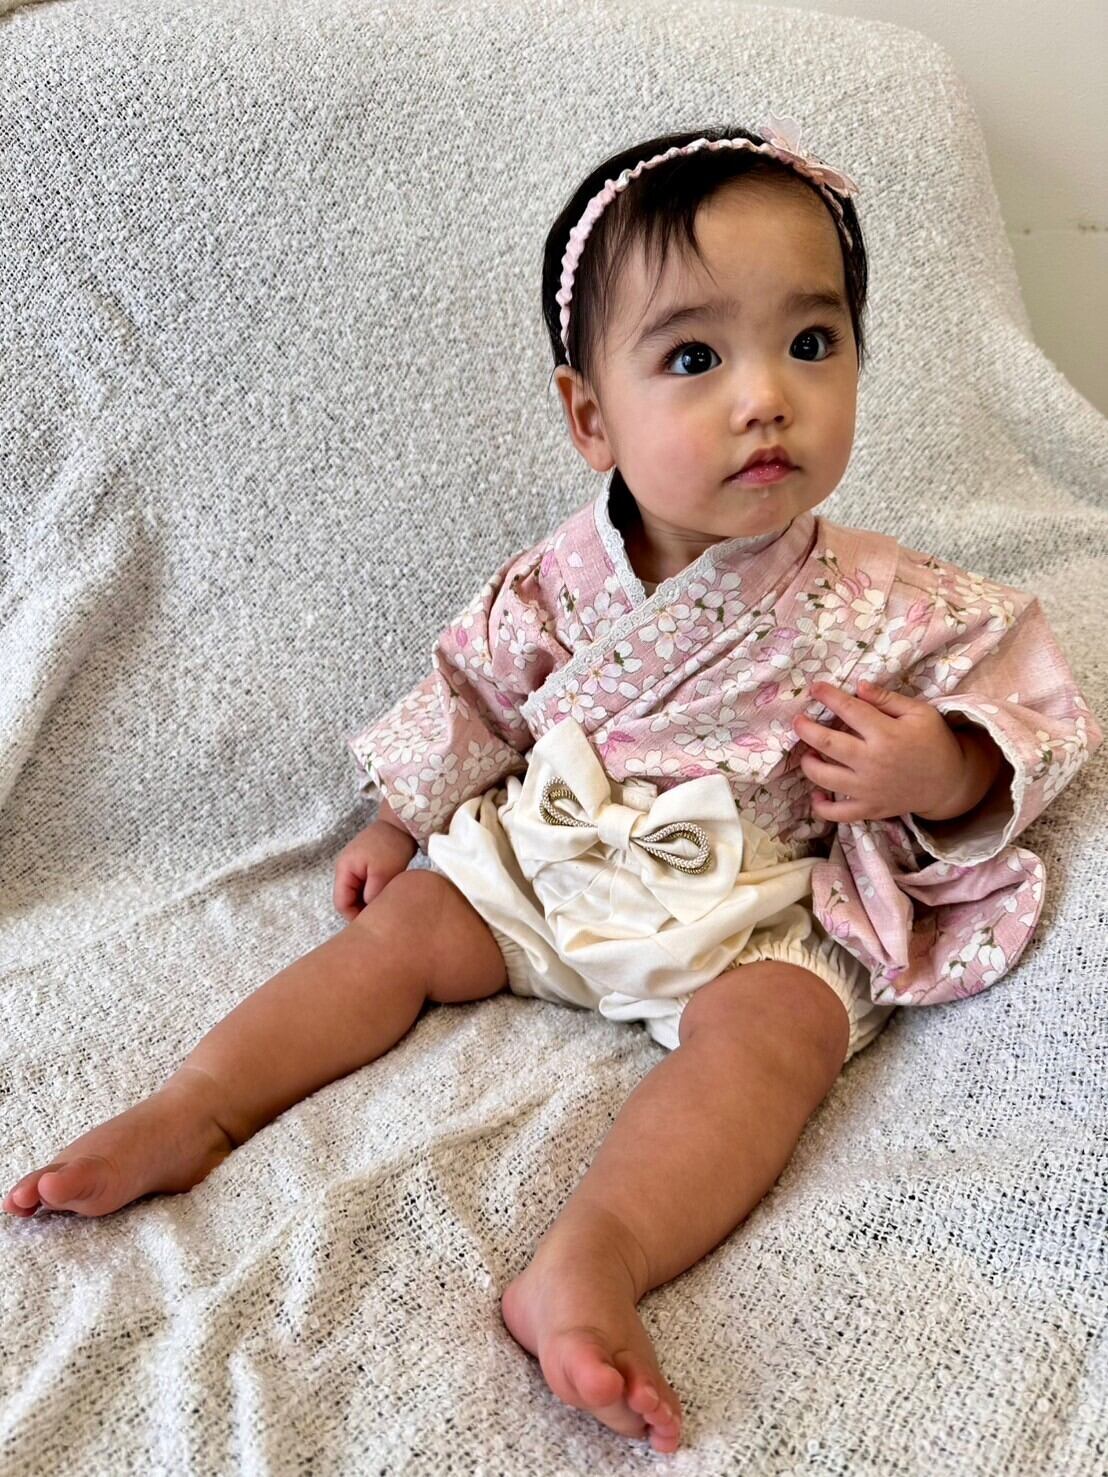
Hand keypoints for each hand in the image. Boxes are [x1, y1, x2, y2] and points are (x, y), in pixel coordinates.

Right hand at [333, 819, 417, 921]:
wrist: (402, 824)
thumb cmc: (392, 845)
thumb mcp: (383, 873)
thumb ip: (373, 895)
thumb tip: (370, 914)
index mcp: (344, 870)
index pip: (341, 903)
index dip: (354, 917)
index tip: (372, 925)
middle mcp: (345, 869)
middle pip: (347, 900)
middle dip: (361, 911)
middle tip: (380, 920)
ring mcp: (355, 867)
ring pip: (357, 895)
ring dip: (369, 903)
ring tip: (385, 910)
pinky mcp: (366, 867)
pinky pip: (365, 888)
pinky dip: (374, 895)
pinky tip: (387, 899)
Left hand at [794, 679, 966, 823]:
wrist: (949, 783)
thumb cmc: (934, 742)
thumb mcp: (919, 713)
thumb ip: (887, 699)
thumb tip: (858, 686)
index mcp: (886, 734)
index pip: (849, 710)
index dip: (829, 696)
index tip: (814, 687)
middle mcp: (873, 762)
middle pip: (827, 744)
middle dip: (806, 729)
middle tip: (798, 721)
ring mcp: (868, 788)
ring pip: (824, 777)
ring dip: (808, 764)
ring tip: (807, 754)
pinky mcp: (869, 808)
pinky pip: (838, 813)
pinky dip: (821, 807)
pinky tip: (817, 795)